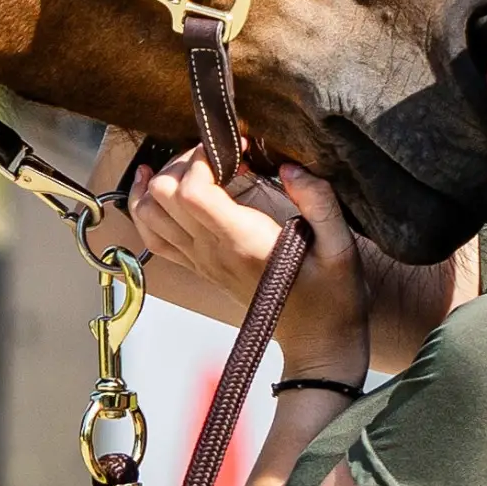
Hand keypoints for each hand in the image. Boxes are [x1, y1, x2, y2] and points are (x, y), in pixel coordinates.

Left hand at [127, 149, 369, 382]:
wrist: (317, 340)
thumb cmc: (331, 296)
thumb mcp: (341, 247)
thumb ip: (320, 204)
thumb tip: (290, 168)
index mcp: (244, 242)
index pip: (192, 192)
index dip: (203, 158)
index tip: (236, 145)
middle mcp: (213, 252)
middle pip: (164, 196)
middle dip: (183, 162)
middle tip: (217, 153)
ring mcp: (201, 262)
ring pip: (148, 215)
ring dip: (159, 181)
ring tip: (185, 163)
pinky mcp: (200, 268)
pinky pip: (153, 238)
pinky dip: (145, 209)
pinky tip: (153, 187)